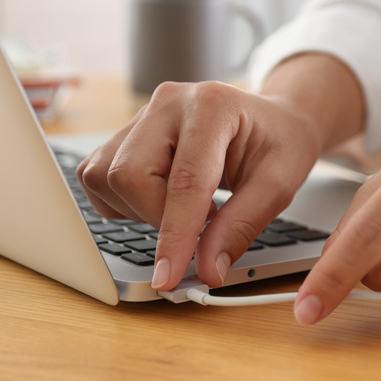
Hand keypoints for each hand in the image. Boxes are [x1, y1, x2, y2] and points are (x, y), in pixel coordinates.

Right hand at [76, 53, 364, 290]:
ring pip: (106, 177)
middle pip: (129, 175)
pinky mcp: (126, 133)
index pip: (183, 181)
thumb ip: (241, 227)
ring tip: (184, 207)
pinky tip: (162, 198)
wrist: (273, 120)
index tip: (169, 277)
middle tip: (200, 225)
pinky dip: (126, 202)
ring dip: (140, 210)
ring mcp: (143, 115)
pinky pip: (100, 177)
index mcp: (212, 107)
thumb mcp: (278, 186)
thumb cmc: (279, 143)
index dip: (175, 235)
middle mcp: (169, 103)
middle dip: (158, 219)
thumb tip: (207, 269)